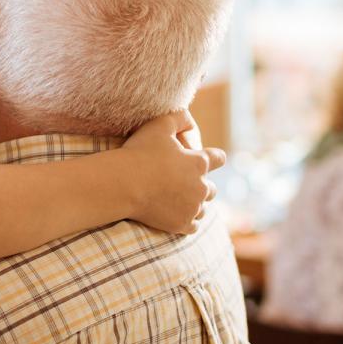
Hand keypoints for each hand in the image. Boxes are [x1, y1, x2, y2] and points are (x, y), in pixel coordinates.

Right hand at [121, 110, 224, 234]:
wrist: (123, 184)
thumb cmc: (139, 153)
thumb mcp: (159, 125)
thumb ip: (180, 117)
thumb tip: (191, 122)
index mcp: (199, 163)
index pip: (219, 158)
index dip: (212, 158)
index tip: (204, 159)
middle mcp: (201, 187)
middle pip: (212, 188)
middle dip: (201, 185)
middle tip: (182, 183)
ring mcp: (192, 208)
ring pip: (203, 208)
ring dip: (194, 204)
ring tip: (177, 200)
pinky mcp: (181, 224)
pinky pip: (193, 226)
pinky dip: (187, 221)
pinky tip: (177, 215)